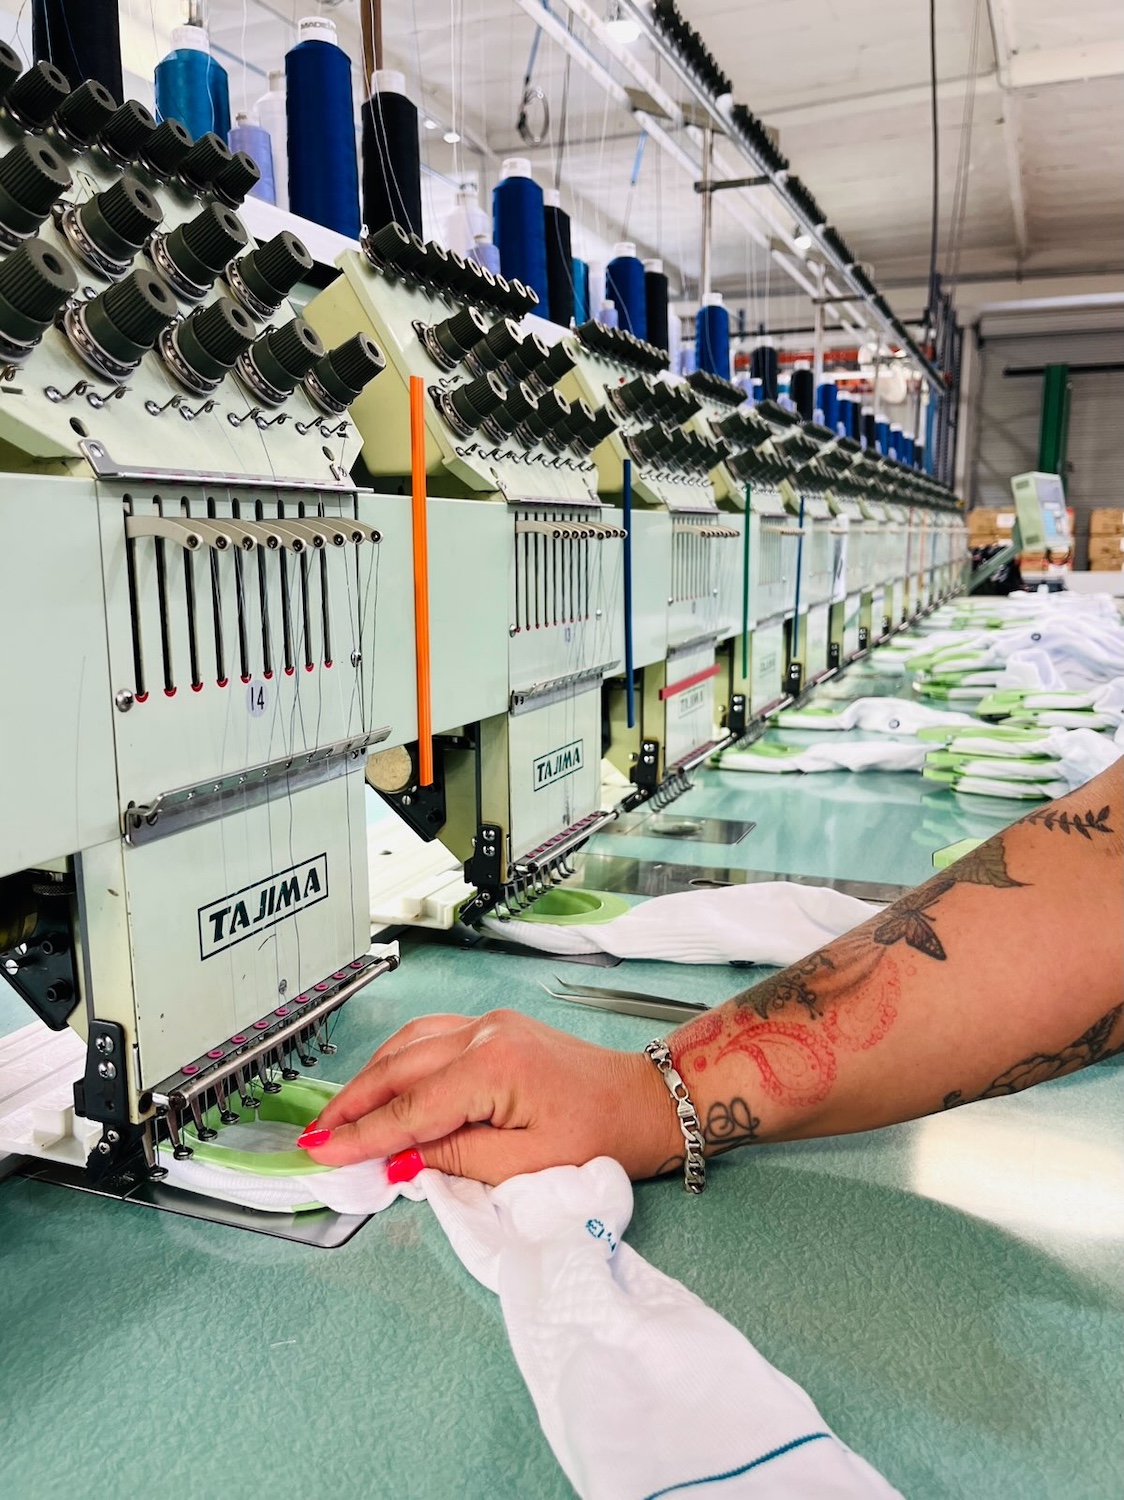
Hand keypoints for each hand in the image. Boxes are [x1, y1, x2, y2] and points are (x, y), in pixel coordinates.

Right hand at [304, 1010, 681, 1184]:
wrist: (645, 1101)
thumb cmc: (600, 1137)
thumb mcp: (525, 1165)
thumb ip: (455, 1159)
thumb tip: (398, 1160)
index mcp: (493, 1066)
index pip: (410, 1109)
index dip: (361, 1135)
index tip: (320, 1153)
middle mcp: (484, 1033)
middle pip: (399, 1068)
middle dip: (353, 1104)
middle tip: (314, 1137)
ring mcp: (488, 1024)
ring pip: (408, 1045)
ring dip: (370, 1080)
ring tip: (337, 1116)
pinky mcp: (494, 1028)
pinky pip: (429, 1039)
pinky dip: (398, 1063)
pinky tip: (381, 1083)